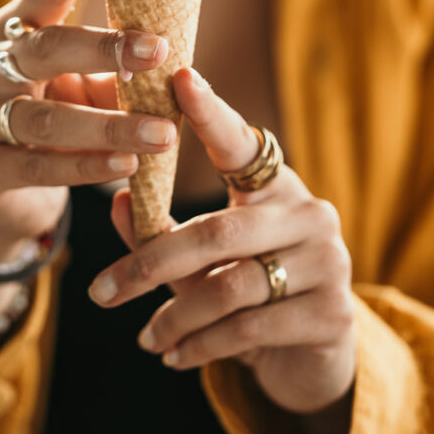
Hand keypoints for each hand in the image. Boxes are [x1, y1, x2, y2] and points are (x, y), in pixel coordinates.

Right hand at [0, 0, 175, 260]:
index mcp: (12, 29)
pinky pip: (36, 167)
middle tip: (159, 49)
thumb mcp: (76, 82)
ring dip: (110, 126)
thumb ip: (112, 68)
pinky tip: (126, 166)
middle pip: (43, 49)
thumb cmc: (47, 111)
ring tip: (163, 133)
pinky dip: (85, 166)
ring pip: (44, 118)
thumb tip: (172, 56)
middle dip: (104, 49)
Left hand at [88, 68, 354, 417]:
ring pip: (231, 286)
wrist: (315, 354)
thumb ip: (163, 231)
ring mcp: (328, 262)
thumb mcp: (205, 259)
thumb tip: (118, 203)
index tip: (180, 77)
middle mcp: (309, 213)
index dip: (210, 112)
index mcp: (276, 185)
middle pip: (219, 230)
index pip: (241, 142)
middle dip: (152, 264)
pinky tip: (175, 356)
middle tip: (101, 292)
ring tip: (144, 339)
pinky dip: (203, 346)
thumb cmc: (252, 288)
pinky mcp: (332, 313)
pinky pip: (251, 328)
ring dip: (176, 317)